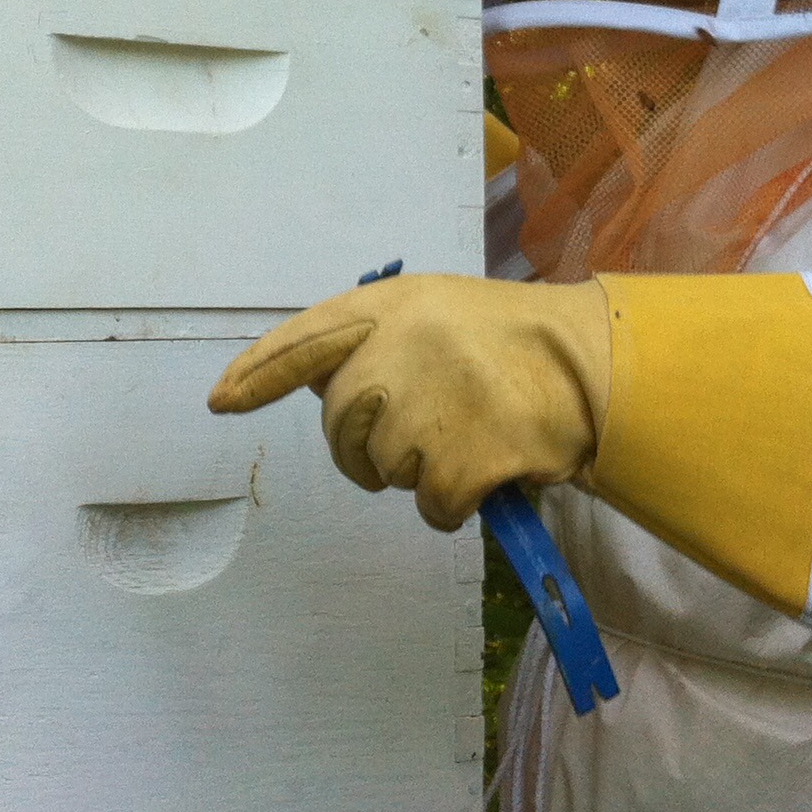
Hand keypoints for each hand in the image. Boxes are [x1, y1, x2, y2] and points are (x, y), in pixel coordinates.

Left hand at [207, 274, 609, 529]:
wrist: (590, 363)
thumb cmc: (507, 341)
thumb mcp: (434, 313)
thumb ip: (376, 342)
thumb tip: (321, 392)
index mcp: (391, 306)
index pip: (305, 340)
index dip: (258, 373)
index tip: (222, 400)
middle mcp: (400, 346)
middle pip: (341, 425)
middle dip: (366, 446)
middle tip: (420, 434)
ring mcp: (430, 401)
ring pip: (384, 469)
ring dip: (419, 470)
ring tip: (469, 433)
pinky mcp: (464, 455)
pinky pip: (430, 505)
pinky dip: (453, 503)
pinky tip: (487, 468)